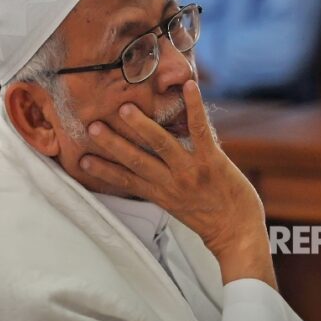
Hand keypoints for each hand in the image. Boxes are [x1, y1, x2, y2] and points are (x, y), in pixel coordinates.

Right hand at [80, 80, 276, 288]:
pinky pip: (200, 130)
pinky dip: (194, 107)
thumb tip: (149, 170)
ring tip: (124, 108)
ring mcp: (191, 171)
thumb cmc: (211, 219)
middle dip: (113, 144)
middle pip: (136, 160)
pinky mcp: (212, 161)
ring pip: (160, 144)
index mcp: (161, 194)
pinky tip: (189, 87)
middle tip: (91, 127)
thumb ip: (163, 186)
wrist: (238, 234)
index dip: (104, 170)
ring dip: (141, 125)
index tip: (82, 160)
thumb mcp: (178, 207)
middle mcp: (171, 183)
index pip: (126, 180)